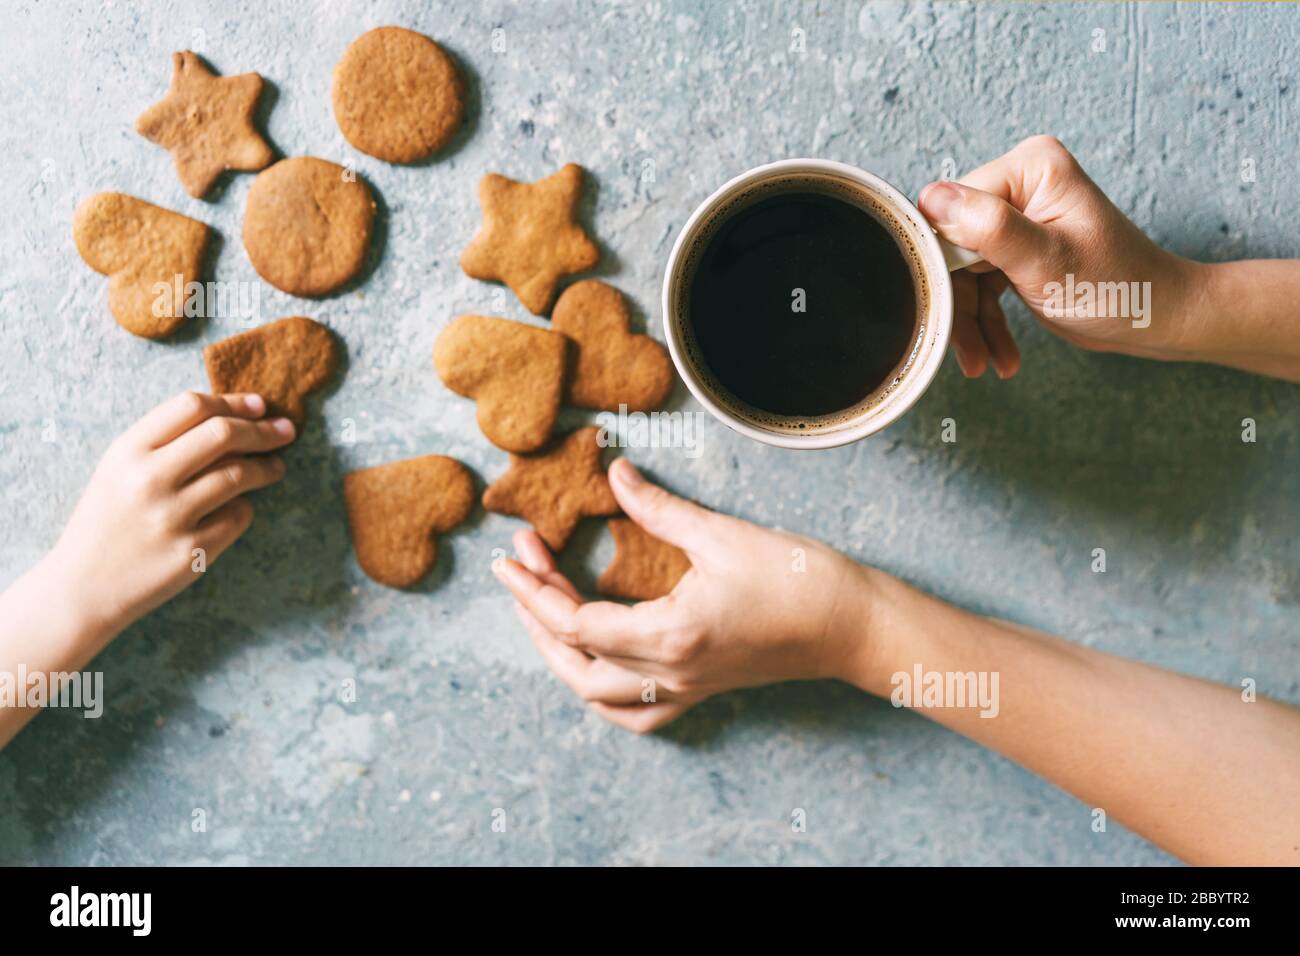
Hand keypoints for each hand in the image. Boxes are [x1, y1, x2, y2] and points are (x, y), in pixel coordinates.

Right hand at [47, 391, 293, 638]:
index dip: (233, 402)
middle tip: (285, 431)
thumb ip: (168, 441)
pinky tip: (239, 509)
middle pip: (223, 434)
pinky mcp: (191, 551)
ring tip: (276, 468)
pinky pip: (238, 516)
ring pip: (239, 475)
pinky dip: (245, 508)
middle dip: (263, 430)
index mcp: (128, 451)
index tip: (259, 406)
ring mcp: (170, 517)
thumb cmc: (111, 520)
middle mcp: (148, 479)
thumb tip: (236, 415)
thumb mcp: (121, 470)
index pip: (192, 406)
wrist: (83, 587)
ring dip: (267, 468)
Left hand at [492, 458, 875, 732]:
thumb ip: (659, 508)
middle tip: (523, 566)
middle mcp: (669, 673)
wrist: (852, 626)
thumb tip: (617, 475)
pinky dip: (603, 692)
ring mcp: (685, 688)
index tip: (510, 556)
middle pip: (574, 663)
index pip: (575, 622)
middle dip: (535, 615)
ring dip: (561, 655)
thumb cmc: (797, 580)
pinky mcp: (700, 689)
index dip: (533, 589)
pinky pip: (636, 712)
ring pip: (598, 694)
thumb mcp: (721, 534)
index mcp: (668, 635)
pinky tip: (595, 662)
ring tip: (542, 610)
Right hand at [918, 135, 1202, 376]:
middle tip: (966, 351)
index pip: (952, 209)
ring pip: (962, 272)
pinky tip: (998, 355)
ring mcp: (1017, 217)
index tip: (941, 308)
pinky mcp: (1015, 247)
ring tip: (985, 364)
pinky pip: (979, 284)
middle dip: (958, 302)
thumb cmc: (1120, 287)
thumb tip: (931, 198)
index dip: (943, 260)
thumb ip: (990, 227)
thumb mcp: (1048, 261)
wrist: (1158, 318)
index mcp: (1029, 169)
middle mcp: (1020, 184)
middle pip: (953, 244)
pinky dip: (985, 322)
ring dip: (971, 322)